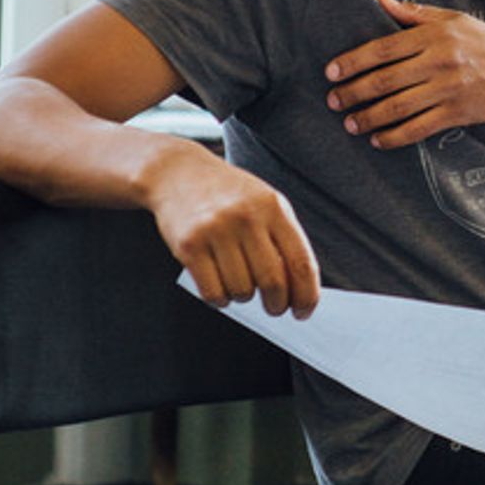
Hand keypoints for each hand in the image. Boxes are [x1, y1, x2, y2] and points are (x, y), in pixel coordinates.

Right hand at [144, 140, 319, 316]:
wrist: (178, 173)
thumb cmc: (228, 194)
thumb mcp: (264, 203)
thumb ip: (283, 239)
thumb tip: (300, 288)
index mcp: (273, 207)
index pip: (301, 262)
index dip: (307, 295)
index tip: (304, 311)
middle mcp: (246, 217)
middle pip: (273, 282)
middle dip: (277, 305)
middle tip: (274, 308)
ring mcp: (216, 230)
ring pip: (242, 291)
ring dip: (243, 297)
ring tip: (238, 280)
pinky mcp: (189, 245)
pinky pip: (213, 292)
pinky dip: (220, 299)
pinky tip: (220, 286)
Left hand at [325, 0, 484, 148]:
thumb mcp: (454, 19)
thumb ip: (415, 14)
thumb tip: (381, 2)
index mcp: (435, 36)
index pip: (383, 48)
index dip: (353, 61)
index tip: (331, 72)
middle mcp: (439, 62)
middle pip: (385, 80)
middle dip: (353, 92)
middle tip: (333, 100)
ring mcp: (448, 90)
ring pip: (397, 107)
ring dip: (369, 117)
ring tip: (349, 123)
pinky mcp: (456, 114)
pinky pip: (418, 128)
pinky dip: (395, 137)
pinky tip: (377, 140)